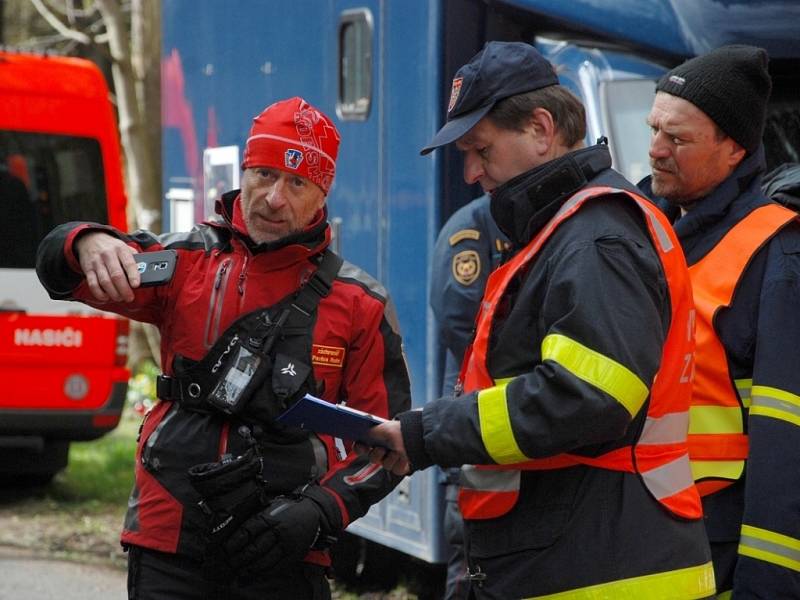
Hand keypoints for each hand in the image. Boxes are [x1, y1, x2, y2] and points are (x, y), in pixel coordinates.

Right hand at [75, 232, 139, 301]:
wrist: (90, 239)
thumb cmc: (112, 248)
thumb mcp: (125, 248)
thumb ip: (134, 259)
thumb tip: (144, 273)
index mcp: (120, 249)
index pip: (128, 263)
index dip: (133, 275)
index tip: (136, 285)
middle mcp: (108, 255)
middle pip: (116, 275)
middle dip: (124, 289)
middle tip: (129, 297)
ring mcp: (96, 263)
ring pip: (104, 282)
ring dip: (113, 293)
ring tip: (120, 298)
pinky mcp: (88, 270)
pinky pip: (92, 284)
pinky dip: (99, 294)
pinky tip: (106, 297)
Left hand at [221, 487, 335, 576]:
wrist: (313, 512)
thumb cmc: (288, 509)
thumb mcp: (271, 507)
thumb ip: (256, 517)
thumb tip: (235, 529)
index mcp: (270, 516)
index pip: (248, 531)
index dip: (234, 542)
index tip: (225, 549)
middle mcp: (278, 530)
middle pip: (254, 548)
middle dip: (239, 558)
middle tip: (229, 563)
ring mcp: (287, 544)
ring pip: (264, 560)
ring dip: (249, 567)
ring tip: (239, 570)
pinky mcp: (294, 554)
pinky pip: (276, 567)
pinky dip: (263, 572)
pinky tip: (254, 573)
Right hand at [355, 421, 410, 475]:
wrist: (416, 434)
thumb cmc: (398, 430)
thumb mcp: (382, 428)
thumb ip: (368, 432)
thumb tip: (358, 434)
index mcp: (375, 442)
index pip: (361, 448)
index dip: (359, 448)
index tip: (363, 447)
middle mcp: (382, 452)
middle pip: (372, 458)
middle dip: (377, 454)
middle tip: (382, 449)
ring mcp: (391, 460)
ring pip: (385, 465)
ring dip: (392, 457)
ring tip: (398, 451)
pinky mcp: (400, 467)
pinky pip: (396, 469)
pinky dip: (401, 462)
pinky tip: (404, 456)